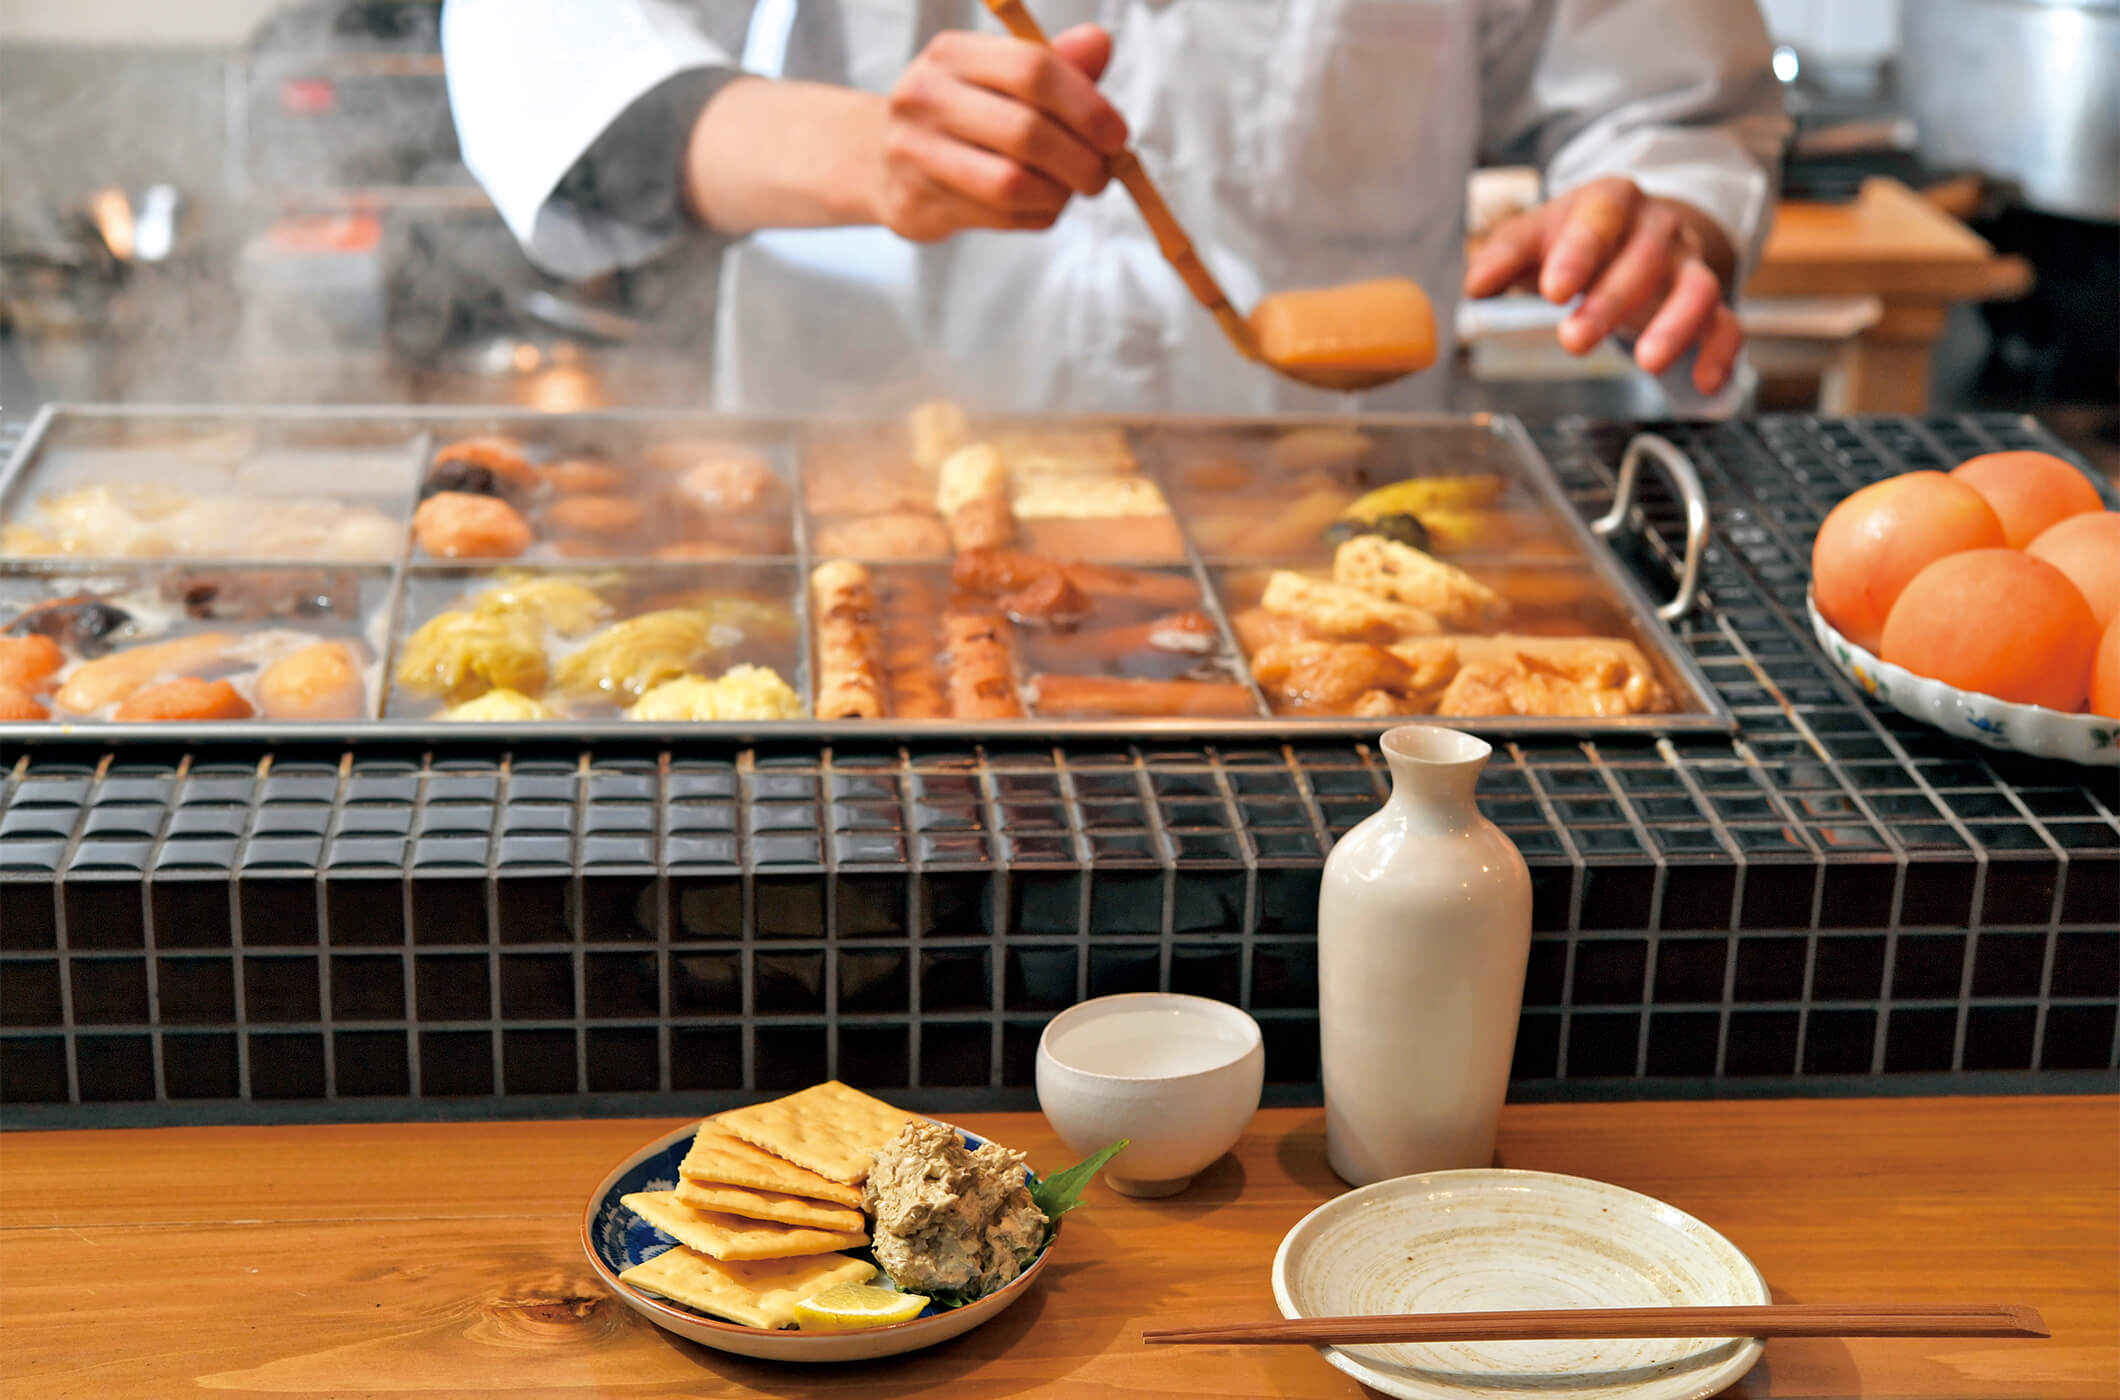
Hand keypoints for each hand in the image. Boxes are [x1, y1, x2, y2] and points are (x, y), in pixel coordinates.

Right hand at [869, 25, 1127, 241]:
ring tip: (1068, 191)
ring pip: (1012, 183)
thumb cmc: (961, 115)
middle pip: (1027, 131)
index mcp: (952, 55)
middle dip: (1081, 160)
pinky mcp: (917, 204)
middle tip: (1101, 175)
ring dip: (1058, 195)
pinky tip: (1037, 206)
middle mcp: (925, 97)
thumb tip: (1100, 44)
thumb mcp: (1001, 78)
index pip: (1033, 69)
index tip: (1116, 135)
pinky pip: (999, 217)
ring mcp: (915, 154)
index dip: (1087, 106)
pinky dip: (1035, 216)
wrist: (881, 162)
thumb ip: (1055, 64)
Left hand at [1465, 176, 1743, 394]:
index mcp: (1611, 201)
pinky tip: (1704, 385)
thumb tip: (1476, 285)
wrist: (1626, 233)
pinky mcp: (1708, 302)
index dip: (1579, 253)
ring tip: (1646, 363)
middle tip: (1573, 341)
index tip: (1553, 291)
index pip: (1600, 218)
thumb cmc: (1573, 237)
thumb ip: (1504, 256)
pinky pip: (1727, 324)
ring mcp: (1688, 264)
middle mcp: (1658, 227)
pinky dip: (1719, 353)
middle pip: (1646, 259)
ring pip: (1697, 288)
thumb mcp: (1534, 236)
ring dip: (1675, 326)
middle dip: (1611, 302)